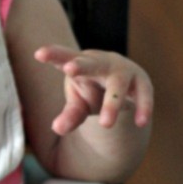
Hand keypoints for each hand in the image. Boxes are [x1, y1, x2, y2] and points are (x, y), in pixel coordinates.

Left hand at [34, 45, 153, 135]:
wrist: (124, 84)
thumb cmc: (93, 90)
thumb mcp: (79, 104)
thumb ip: (70, 116)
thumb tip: (58, 129)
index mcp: (80, 63)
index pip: (63, 57)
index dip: (53, 55)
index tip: (39, 54)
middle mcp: (101, 63)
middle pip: (90, 63)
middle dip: (81, 65)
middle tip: (69, 69)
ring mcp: (123, 71)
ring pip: (117, 84)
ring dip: (111, 102)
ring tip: (106, 124)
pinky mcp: (141, 82)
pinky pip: (143, 95)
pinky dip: (143, 107)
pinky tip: (141, 122)